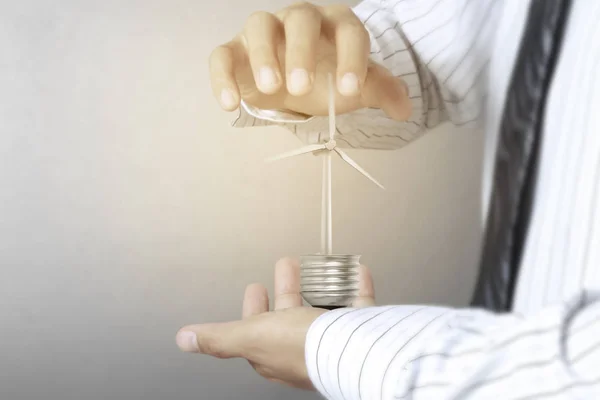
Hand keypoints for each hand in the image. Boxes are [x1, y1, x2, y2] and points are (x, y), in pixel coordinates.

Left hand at [175, 257, 375, 389]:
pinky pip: (357, 308)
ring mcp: (332, 340)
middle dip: (286, 290)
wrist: (354, 352)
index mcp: (274, 351)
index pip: (258, 329)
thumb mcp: (251, 336)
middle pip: (291, 315)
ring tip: (320, 268)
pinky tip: (357, 274)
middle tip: (285, 268)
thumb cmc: (303, 348)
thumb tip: (185, 339)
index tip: (255, 288)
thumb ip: (219, 338)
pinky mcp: (358, 331)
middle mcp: (302, 349)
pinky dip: (357, 289)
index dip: (254, 309)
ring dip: (321, 287)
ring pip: (324, 311)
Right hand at [209, 2, 410, 119]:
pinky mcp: (234, 50)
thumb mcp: (355, 85)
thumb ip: (380, 91)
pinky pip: (222, 55)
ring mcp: (264, 32)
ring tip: (270, 89)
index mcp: (334, 24)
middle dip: (302, 51)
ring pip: (259, 26)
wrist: (293, 82)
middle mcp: (298, 20)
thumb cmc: (326, 77)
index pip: (348, 29)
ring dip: (263, 55)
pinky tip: (230, 105)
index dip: (352, 56)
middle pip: (301, 19)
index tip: (350, 91)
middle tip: (302, 89)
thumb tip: (404, 110)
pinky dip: (222, 76)